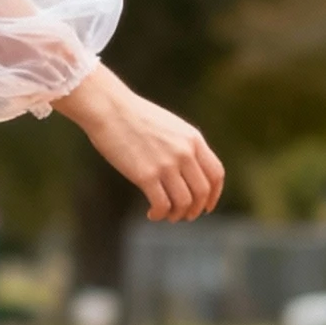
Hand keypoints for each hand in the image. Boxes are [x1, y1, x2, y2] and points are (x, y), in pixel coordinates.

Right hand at [53, 63, 223, 222]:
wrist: (109, 108)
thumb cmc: (134, 116)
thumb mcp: (170, 126)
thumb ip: (183, 145)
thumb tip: (188, 171)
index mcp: (193, 139)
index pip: (216, 174)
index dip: (214, 195)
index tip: (207, 206)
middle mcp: (185, 152)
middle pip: (202, 192)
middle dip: (195, 209)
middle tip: (184, 216)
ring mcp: (166, 164)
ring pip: (184, 202)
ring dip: (177, 215)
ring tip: (166, 216)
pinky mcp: (146, 175)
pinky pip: (162, 204)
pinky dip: (159, 214)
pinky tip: (151, 214)